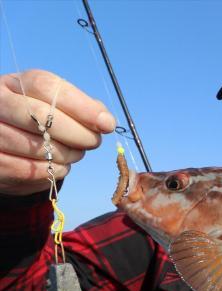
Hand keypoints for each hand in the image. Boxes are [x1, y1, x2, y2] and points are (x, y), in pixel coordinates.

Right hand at [0, 69, 115, 195]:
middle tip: (94, 141)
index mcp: (15, 84)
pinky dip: (52, 170)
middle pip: (39, 115)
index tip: (106, 123)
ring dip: (66, 154)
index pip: (46, 86)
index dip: (81, 105)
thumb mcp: (56, 107)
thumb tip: (106, 120)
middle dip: (76, 132)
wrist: (7, 148)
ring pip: (35, 146)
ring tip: (76, 153)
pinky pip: (28, 170)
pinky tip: (61, 165)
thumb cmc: (39, 123)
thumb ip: (82, 109)